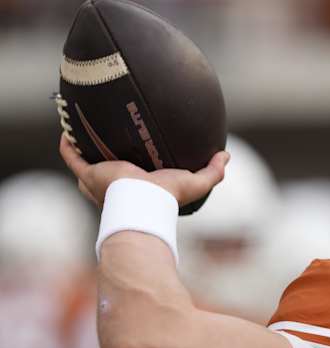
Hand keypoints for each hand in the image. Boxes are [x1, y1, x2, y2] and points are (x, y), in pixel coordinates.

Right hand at [59, 132, 228, 208]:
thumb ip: (213, 172)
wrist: (143, 201)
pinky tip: (67, 130)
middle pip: (108, 169)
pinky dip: (68, 145)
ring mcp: (100, 179)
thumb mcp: (195, 183)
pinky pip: (72, 157)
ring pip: (87, 164)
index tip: (138, 144)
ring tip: (84, 131)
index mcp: (140, 186)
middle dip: (105, 155)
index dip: (135, 162)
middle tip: (108, 135)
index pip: (136, 174)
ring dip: (83, 149)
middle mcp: (117, 185)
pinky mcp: (89, 173)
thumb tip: (226, 156)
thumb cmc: (167, 196)